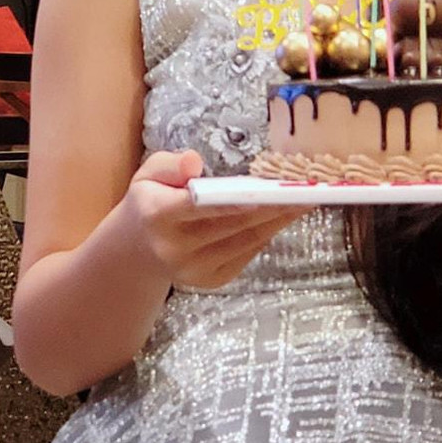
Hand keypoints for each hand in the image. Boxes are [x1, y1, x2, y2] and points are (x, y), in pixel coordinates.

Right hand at [121, 149, 304, 291]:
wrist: (137, 250)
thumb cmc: (149, 202)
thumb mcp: (148, 175)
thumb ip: (170, 164)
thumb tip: (194, 162)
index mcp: (157, 215)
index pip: (200, 205)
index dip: (235, 198)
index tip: (267, 189)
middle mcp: (174, 248)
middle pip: (231, 223)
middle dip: (270, 206)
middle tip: (303, 189)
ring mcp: (193, 269)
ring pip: (245, 240)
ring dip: (277, 221)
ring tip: (303, 200)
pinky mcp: (210, 280)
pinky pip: (246, 254)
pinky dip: (266, 234)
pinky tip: (283, 217)